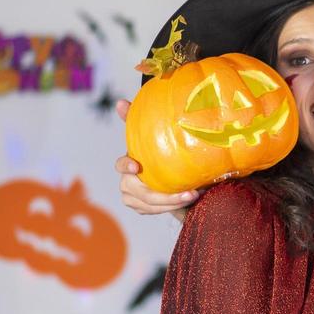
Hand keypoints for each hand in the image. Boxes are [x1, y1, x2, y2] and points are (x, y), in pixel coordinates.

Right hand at [113, 98, 201, 220]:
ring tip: (194, 195)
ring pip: (152, 205)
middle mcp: (127, 184)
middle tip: (189, 191)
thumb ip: (136, 119)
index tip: (137, 165)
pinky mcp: (144, 210)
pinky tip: (191, 200)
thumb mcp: (153, 136)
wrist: (168, 177)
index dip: (126, 165)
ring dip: (174, 202)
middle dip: (164, 195)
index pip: (120, 165)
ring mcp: (134, 200)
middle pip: (141, 193)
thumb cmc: (160, 154)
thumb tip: (120, 102)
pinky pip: (158, 211)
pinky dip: (174, 207)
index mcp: (127, 165)